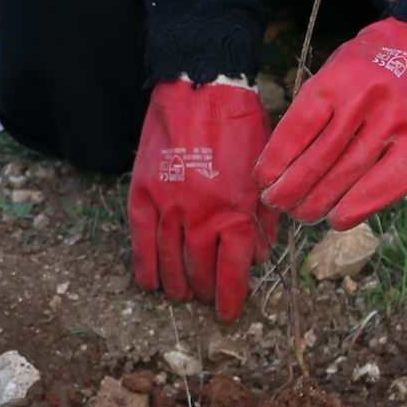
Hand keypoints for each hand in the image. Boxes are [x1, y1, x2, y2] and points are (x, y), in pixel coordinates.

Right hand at [129, 80, 275, 325]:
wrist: (201, 92)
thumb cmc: (241, 127)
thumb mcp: (266, 173)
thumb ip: (264, 218)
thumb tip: (257, 256)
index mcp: (237, 213)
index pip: (234, 272)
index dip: (232, 299)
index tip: (229, 314)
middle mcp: (202, 217)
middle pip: (200, 272)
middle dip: (205, 292)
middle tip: (206, 300)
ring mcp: (169, 207)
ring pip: (170, 262)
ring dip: (176, 285)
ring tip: (181, 296)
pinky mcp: (144, 194)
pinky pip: (141, 239)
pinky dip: (144, 265)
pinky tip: (148, 282)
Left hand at [256, 18, 406, 228]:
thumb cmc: (372, 69)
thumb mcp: (336, 72)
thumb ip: (313, 111)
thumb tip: (281, 165)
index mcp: (340, 79)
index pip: (297, 130)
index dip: (275, 162)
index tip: (263, 179)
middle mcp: (369, 101)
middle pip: (319, 159)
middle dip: (291, 190)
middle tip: (276, 203)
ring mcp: (398, 128)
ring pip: (346, 178)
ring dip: (316, 204)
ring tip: (300, 213)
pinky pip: (380, 189)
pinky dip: (354, 209)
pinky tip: (337, 217)